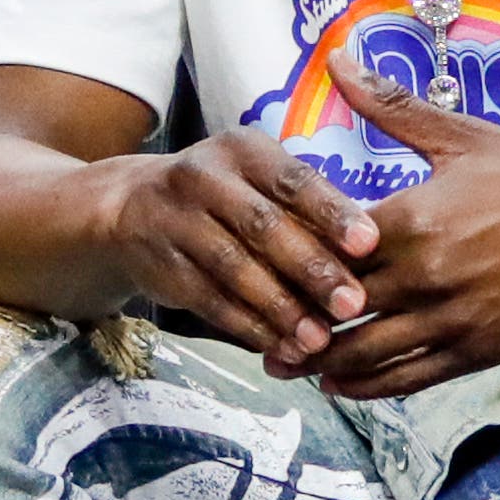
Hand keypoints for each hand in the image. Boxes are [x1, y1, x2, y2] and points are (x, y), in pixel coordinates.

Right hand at [109, 128, 379, 366]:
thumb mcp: (259, 179)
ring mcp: (178, 222)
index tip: (369, 244)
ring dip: (281, 309)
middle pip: (264, 227)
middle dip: (311, 268)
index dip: (331, 213)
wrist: (129, 207)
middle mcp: (206, 178)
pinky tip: (282, 349)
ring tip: (319, 340)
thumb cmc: (224, 195)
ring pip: (235, 269)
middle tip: (352, 304)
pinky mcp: (164, 266)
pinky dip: (250, 328)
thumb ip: (305, 209)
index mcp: (244, 150)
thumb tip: (370, 254)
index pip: (293, 180)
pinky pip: (212, 301)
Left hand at [279, 55, 499, 401]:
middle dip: (292, 315)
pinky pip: (408, 378)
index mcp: (415, 217)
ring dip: (318, 361)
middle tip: (252, 319)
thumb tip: (338, 61)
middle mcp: (427, 275)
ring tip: (284, 360)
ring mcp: (453, 319)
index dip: (290, 257)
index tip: (260, 259)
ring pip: (364, 353)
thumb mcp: (464, 136)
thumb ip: (393, 108)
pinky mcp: (478, 351)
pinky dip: (366, 386)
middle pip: (335, 306)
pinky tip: (338, 384)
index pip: (329, 248)